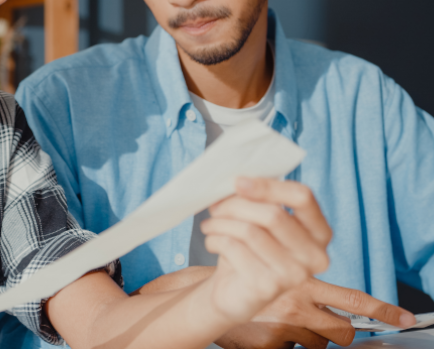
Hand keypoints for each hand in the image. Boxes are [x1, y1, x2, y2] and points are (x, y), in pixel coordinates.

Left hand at [202, 177, 331, 325]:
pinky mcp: (267, 288)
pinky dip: (215, 240)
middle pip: (273, 214)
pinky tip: (212, 242)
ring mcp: (294, 275)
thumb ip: (258, 199)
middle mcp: (314, 256)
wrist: (235, 292)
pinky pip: (234, 248)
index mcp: (319, 232)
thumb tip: (238, 179)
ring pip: (249, 231)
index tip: (238, 181)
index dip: (269, 186)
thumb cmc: (249, 249)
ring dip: (221, 223)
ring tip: (210, 225)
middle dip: (236, 205)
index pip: (303, 197)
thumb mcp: (258, 220)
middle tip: (215, 207)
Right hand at [217, 278, 415, 348]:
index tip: (405, 318)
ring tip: (280, 322)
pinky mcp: (269, 346)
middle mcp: (297, 304)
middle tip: (325, 327)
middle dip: (340, 332)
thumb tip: (336, 305)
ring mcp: (284, 327)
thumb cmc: (248, 281)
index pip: (353, 298)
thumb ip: (304, 283)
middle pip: (342, 330)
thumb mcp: (279, 273)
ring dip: (306, 338)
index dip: (383, 310)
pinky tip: (265, 332)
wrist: (210, 295)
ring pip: (317, 345)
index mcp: (303, 282)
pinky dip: (281, 345)